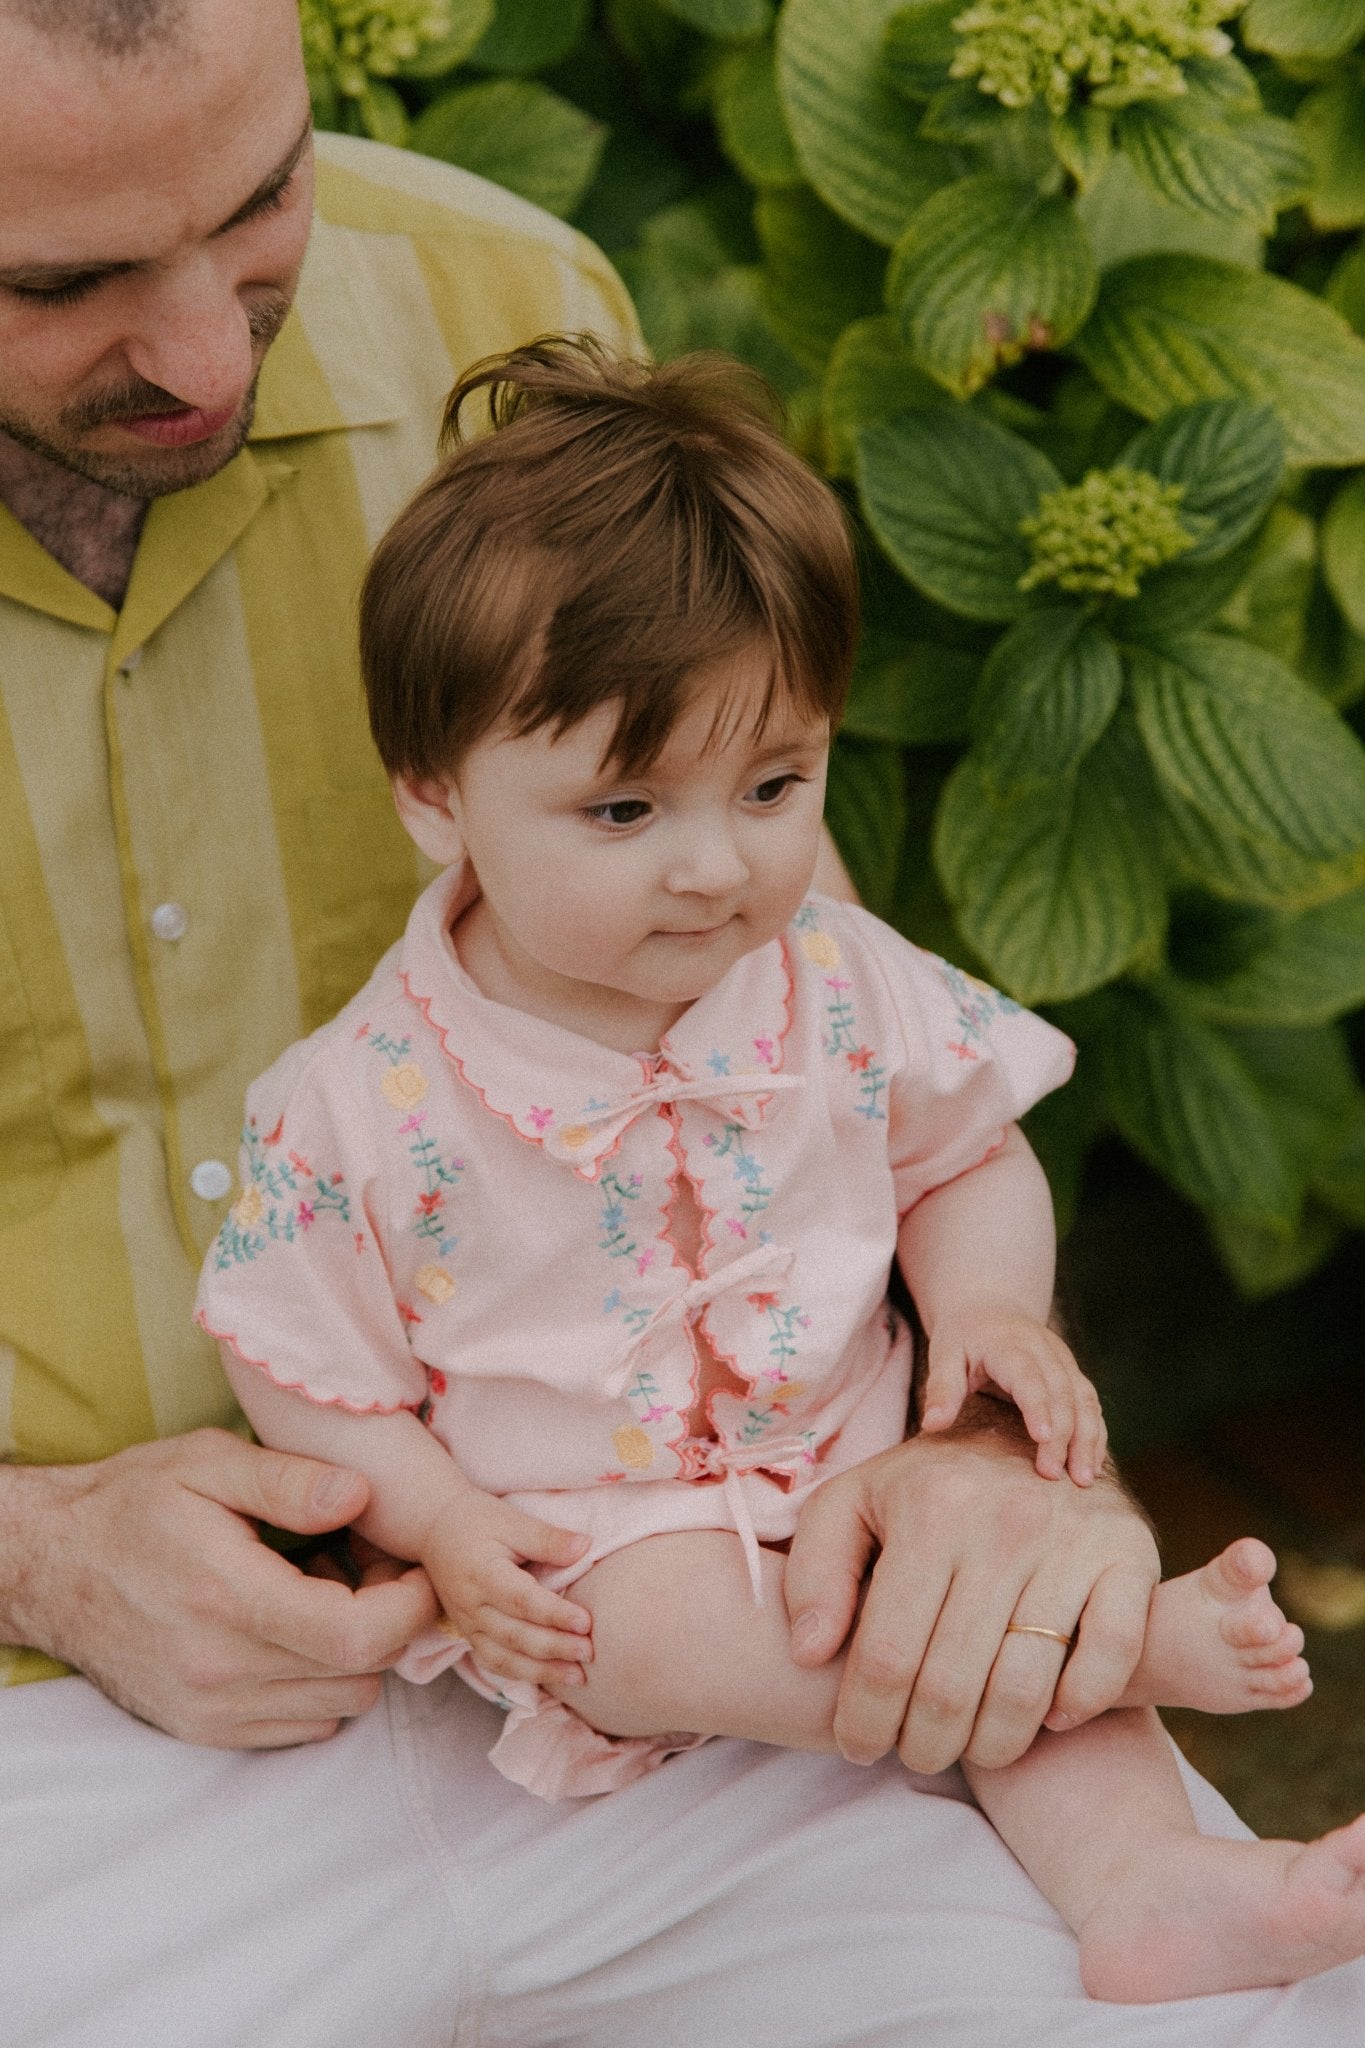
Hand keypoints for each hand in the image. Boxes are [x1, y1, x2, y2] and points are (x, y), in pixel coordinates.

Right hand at [0, 1429, 439, 1747]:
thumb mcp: (207, 1462)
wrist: (51, 1565)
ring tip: (323, 1596)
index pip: (360, 1636)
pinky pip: (301, 1725)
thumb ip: (288, 1480)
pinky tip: (293, 1631)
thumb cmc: (133, 1503)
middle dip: (390, 1623)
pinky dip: (319, 1684)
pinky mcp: (204, 1729)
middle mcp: (221, 1670)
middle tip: (367, 1567)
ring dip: (355, 1656)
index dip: (410, 1605)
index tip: (414, 1567)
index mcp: (229, 1598)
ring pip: (339, 1706)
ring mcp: (210, 1710)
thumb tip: (361, 1496)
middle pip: (361, 1675)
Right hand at [423, 1487, 592, 1689]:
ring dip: (541, 1671)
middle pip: (515, 1635)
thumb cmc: (477, 1520)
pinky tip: (547, 1678)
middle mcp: (471, 1605)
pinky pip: (492, 1662)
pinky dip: (520, 1674)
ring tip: (576, 1676)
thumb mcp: (512, 1520)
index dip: (555, 1615)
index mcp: (482, 1573)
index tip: (586, 1622)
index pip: (522, 1601)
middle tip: (589, 1652)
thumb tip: (586, 1547)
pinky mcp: (467, 1633)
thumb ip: (547, 1538)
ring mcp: (466, 1624)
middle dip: (554, 1648)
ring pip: (503, 1658)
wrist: (435, 1529)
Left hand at [783, 1411, 1158, 1773]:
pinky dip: (1079, 1704)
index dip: (865, 1721)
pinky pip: (1111, 1657)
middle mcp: (1004, 1524)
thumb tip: (810, 1653)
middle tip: (915, 1756)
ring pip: (1025, 1689)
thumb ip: (816, 1574)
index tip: (858, 1746)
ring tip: (968, 1749)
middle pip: (952, 1685)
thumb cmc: (924, 1486)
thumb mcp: (851, 1504)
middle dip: (924, 1746)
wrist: (1024, 1427)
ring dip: (992, 1746)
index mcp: (931, 1510)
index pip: (887, 1656)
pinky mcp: (1129, 1554)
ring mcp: (1073, 1540)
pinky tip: (1046, 1719)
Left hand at [919, 1306, 1106, 1483]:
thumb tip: (932, 1425)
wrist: (990, 1307)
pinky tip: (1092, 1465)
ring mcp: (1063, 1361)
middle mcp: (1044, 1350)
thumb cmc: (963, 1337)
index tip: (1043, 1438)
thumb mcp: (945, 1354)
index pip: (1028, 1376)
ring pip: (1084, 1399)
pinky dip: (1095, 1434)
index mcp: (1009, 1344)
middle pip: (1061, 1393)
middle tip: (1053, 1475)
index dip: (1038, 1406)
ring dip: (1088, 1439)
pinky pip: (1091, 1404)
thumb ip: (942, 1389)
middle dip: (1063, 1435)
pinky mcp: (1073, 1374)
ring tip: (1083, 1479)